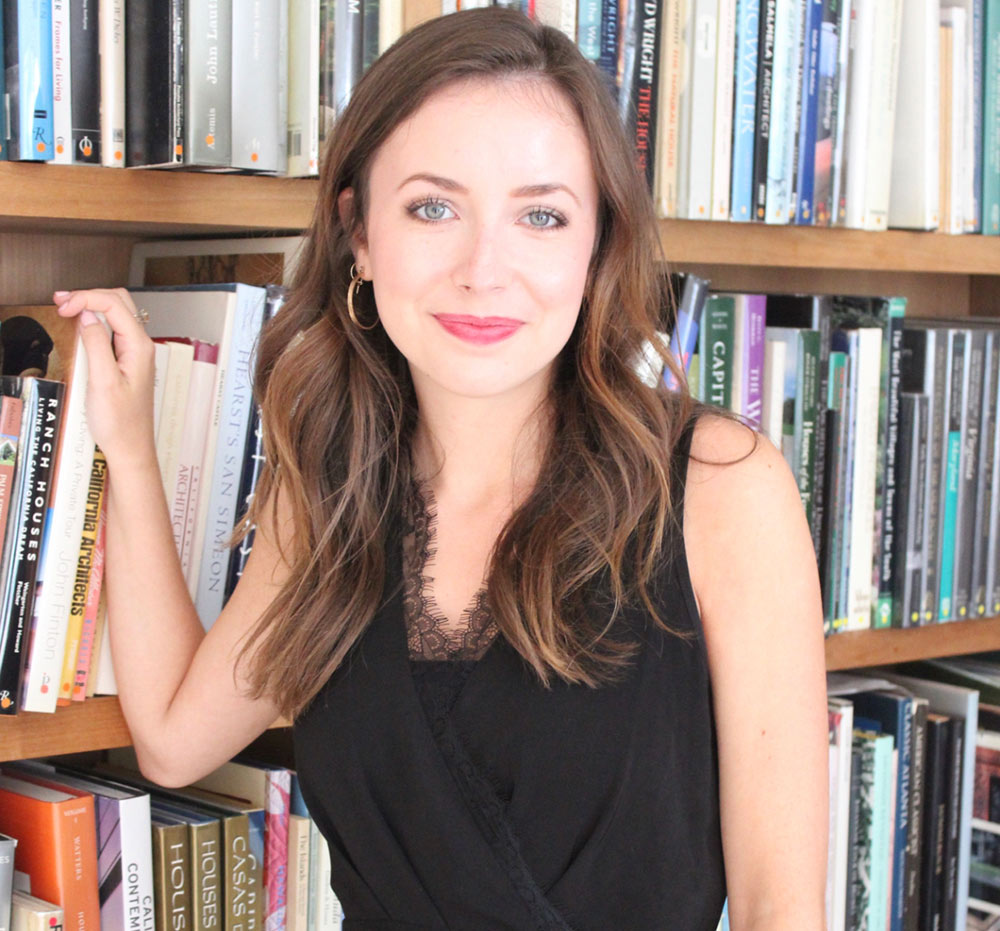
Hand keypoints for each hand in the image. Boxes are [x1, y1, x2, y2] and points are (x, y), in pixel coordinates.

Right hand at [53, 287, 156, 468]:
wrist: (130, 447)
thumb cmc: (120, 422)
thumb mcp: (102, 381)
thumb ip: (96, 344)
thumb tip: (87, 316)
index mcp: (139, 347)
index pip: (114, 305)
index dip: (86, 298)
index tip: (62, 307)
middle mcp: (141, 347)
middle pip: (119, 303)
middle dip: (89, 295)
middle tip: (61, 301)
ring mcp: (135, 353)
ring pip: (117, 315)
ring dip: (92, 305)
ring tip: (66, 307)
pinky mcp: (128, 362)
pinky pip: (114, 331)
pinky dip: (96, 321)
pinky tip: (80, 325)